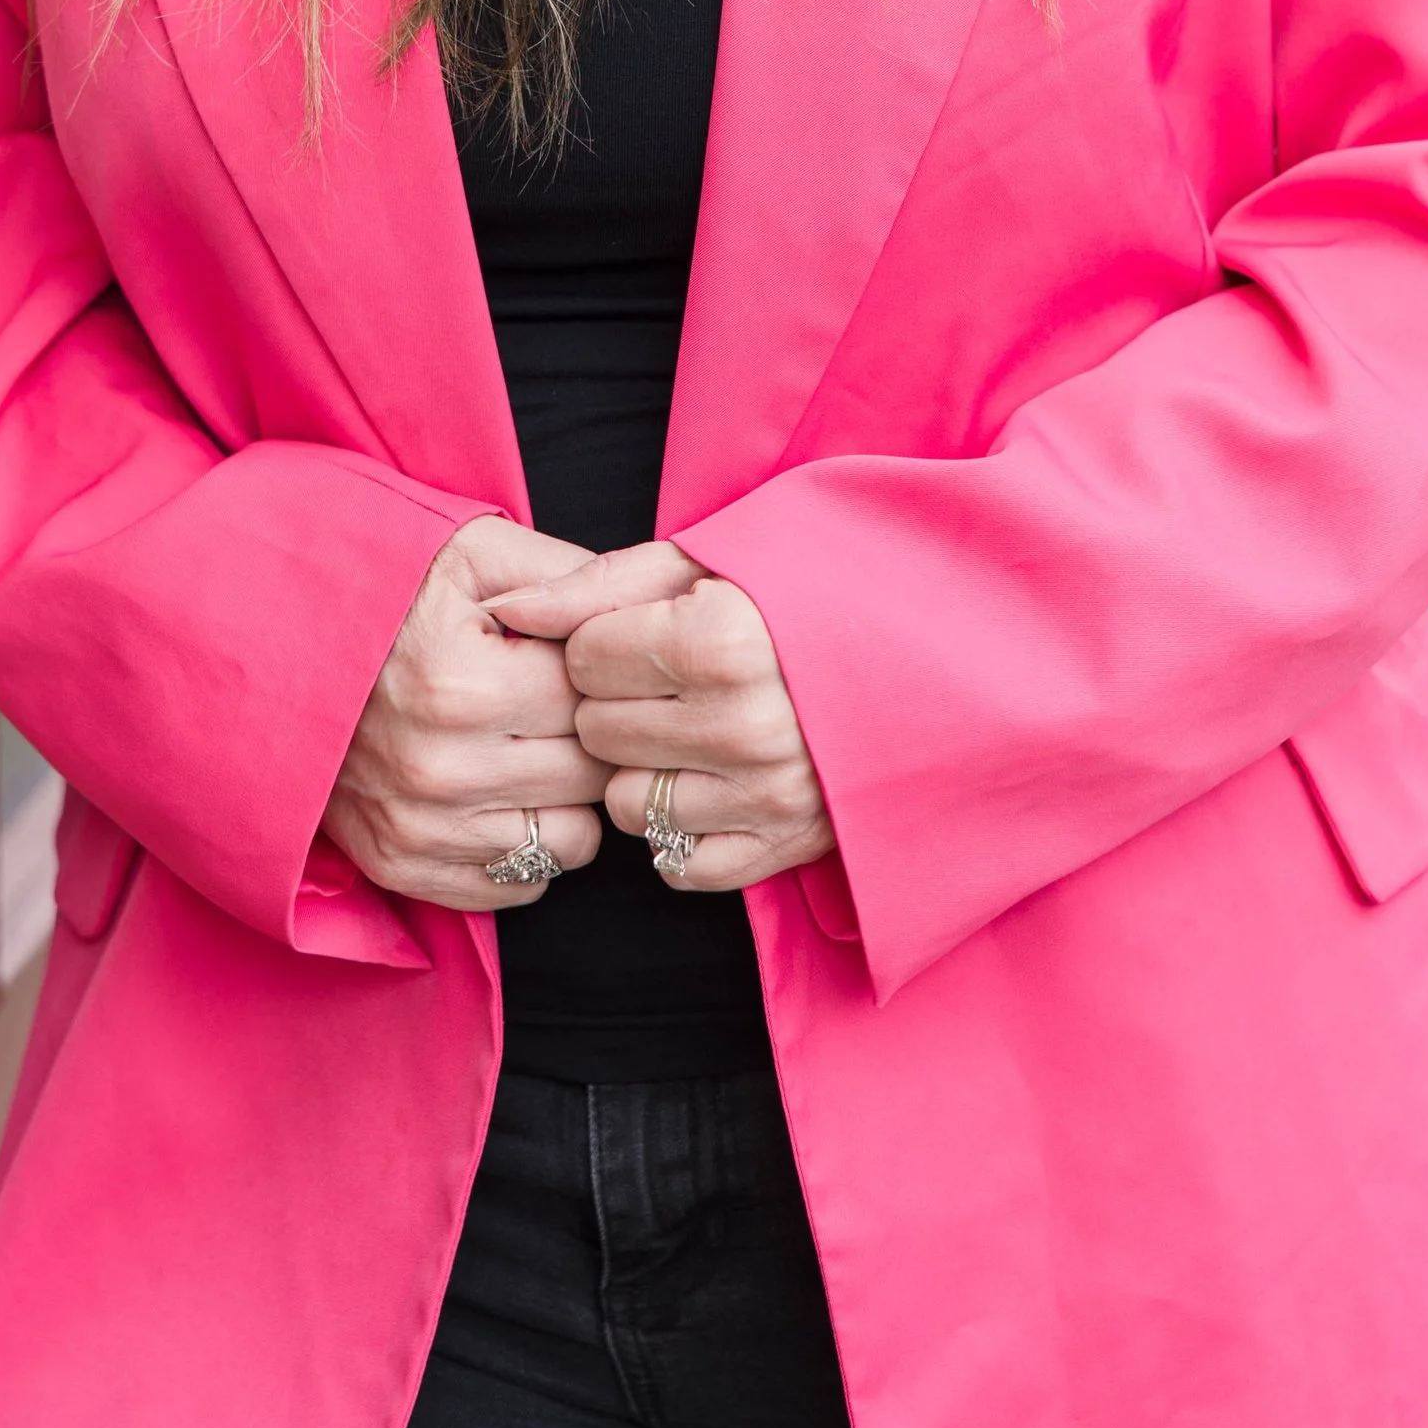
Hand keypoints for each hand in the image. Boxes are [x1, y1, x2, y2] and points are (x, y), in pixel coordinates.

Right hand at [322, 517, 610, 910]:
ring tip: (538, 747)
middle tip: (564, 701)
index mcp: (463, 684)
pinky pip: (519, 887)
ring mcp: (420, 828)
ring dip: (569, 797)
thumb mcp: (468, 550)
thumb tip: (643, 599)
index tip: (581, 657)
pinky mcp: (402, 866)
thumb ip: (562, 572)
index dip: (600, 675)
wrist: (273, 647)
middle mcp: (441, 768)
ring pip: (570, 841)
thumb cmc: (384, 589)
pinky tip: (506, 790)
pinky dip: (528, 842)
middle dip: (592, 734)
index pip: (594, 701)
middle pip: (590, 774)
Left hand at [486, 542, 834, 893]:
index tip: (642, 635)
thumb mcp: (703, 562)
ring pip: (624, 805)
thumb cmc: (797, 597)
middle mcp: (743, 725)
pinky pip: (676, 864)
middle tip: (665, 682)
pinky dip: (678, 830)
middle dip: (616, 704)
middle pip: (596, 732)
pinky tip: (708, 783)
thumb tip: (507, 608)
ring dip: (641, 771)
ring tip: (688, 732)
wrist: (919, 662)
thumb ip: (597, 584)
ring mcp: (764, 797)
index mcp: (721, 641)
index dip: (603, 642)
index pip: (584, 659)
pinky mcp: (782, 848)